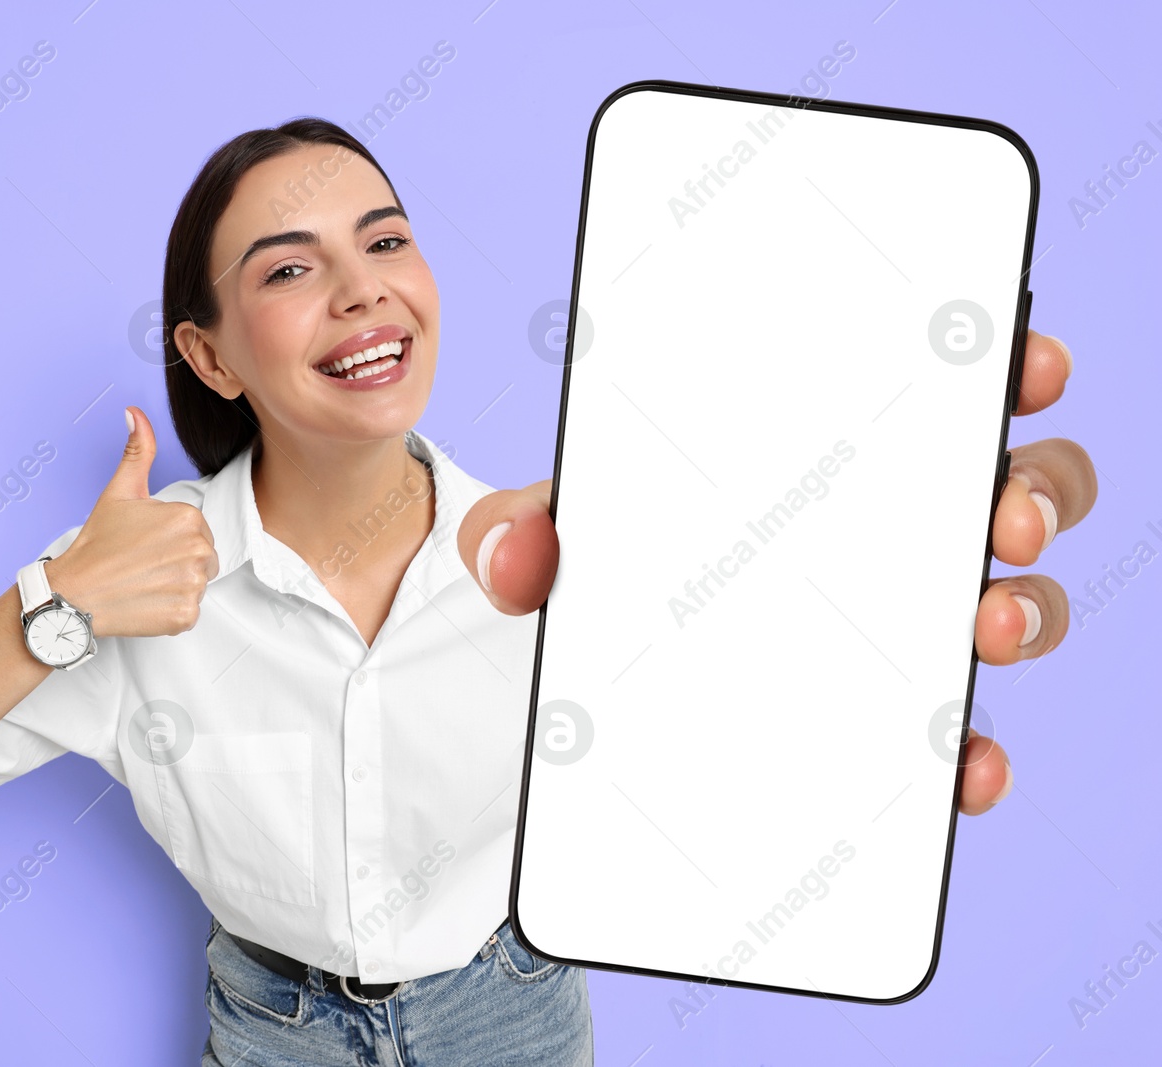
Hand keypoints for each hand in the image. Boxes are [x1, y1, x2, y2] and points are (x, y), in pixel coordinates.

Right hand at [45, 406, 218, 636]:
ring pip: (197, 582)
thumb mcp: (119, 492)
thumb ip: (138, 452)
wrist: (74, 594)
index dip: (169, 537)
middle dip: (177, 560)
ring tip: (142, 581)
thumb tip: (135, 414)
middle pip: (203, 556)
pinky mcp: (186, 616)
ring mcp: (193, 586)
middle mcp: (199, 550)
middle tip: (142, 564)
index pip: (196, 529)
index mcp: (188, 518)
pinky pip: (189, 610)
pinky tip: (145, 601)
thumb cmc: (97, 545)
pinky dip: (170, 609)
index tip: (144, 544)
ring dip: (175, 584)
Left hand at [457, 328, 1094, 816]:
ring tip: (983, 627)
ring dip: (1021, 609)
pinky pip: (964, 728)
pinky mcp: (900, 718)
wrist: (600, 692)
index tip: (1019, 359)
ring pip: (1011, 598)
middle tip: (1001, 512)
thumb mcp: (559, 542)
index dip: (998, 366)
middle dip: (1030, 490)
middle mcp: (889, 528)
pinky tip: (963, 766)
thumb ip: (519, 532)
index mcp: (825, 449)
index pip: (936, 391)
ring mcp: (905, 621)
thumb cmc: (608, 572)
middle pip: (1010, 487)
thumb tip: (516, 555)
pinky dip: (975, 749)